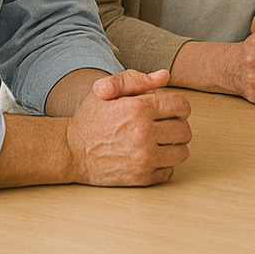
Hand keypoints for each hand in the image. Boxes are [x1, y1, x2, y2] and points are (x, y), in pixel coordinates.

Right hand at [65, 70, 191, 185]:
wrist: (70, 151)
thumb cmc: (90, 120)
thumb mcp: (107, 90)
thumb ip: (137, 80)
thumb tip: (165, 76)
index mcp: (139, 108)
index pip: (182, 106)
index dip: (178, 107)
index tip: (169, 111)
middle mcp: (144, 133)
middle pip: (184, 130)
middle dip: (176, 126)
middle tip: (162, 126)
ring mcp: (143, 157)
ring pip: (182, 152)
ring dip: (173, 147)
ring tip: (159, 142)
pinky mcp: (141, 178)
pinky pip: (169, 171)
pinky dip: (162, 165)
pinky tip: (150, 157)